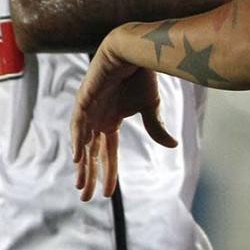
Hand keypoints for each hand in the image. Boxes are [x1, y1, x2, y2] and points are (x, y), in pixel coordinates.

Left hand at [71, 33, 176, 200]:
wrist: (134, 51)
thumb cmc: (142, 75)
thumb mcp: (152, 107)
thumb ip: (156, 128)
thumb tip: (172, 146)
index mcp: (112, 121)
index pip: (109, 153)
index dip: (109, 172)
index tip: (108, 193)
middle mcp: (97, 119)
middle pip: (92, 154)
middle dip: (90, 176)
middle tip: (86, 198)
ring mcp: (89, 111)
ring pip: (82, 144)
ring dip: (82, 165)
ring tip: (81, 185)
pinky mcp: (84, 100)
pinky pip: (78, 125)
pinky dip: (77, 141)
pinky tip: (78, 158)